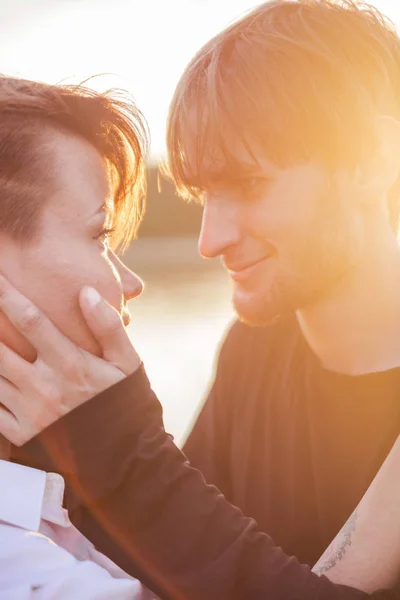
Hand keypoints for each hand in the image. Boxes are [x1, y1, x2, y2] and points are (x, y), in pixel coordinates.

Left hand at [0, 277, 140, 444]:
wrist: (124, 460)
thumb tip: (86, 292)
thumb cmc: (125, 405)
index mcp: (70, 364)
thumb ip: (108, 328)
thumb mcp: (127, 364)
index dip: (8, 296)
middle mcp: (44, 386)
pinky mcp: (22, 434)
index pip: (31, 321)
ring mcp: (30, 412)